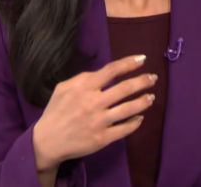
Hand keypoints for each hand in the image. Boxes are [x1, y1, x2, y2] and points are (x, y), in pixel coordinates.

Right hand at [31, 55, 156, 170]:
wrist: (47, 141)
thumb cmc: (56, 111)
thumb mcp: (63, 88)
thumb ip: (83, 78)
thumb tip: (104, 73)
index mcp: (83, 87)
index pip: (111, 70)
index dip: (128, 63)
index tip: (142, 59)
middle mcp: (93, 103)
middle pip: (125, 88)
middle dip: (143, 81)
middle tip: (153, 78)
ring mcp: (99, 121)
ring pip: (129, 109)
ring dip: (143, 101)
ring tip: (151, 97)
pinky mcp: (102, 138)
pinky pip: (125, 129)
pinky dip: (135, 122)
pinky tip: (140, 117)